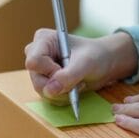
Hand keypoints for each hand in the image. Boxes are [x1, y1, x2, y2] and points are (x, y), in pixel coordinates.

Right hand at [24, 30, 138, 102]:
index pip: (34, 62)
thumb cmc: (96, 56)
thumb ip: (68, 76)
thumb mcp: (85, 63)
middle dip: (58, 85)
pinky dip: (63, 97)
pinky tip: (73, 88)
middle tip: (76, 80)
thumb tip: (50, 90)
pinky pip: (48, 97)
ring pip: (42, 91)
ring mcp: (40, 70)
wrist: (104, 64)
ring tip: (78, 83)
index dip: (49, 72)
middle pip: (37, 79)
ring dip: (63, 93)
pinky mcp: (45, 82)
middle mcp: (37, 54)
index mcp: (43, 40)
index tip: (66, 70)